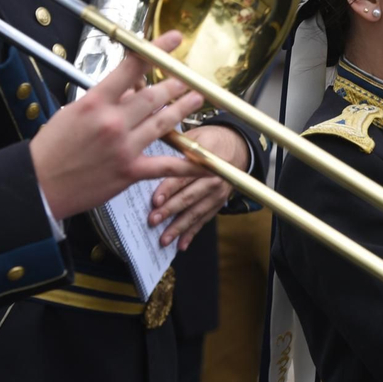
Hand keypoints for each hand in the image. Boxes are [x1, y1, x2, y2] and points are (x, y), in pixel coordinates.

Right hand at [29, 31, 205, 220]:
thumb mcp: (73, 111)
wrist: (37, 184)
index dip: (157, 50)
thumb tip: (130, 89)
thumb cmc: (51, 147)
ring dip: (183, 109)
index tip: (174, 39)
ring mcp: (123, 147)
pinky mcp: (129, 172)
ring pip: (163, 122)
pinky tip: (203, 162)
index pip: (132, 67)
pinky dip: (187, 164)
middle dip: (175, 84)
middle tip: (188, 78)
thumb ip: (104, 100)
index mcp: (95, 102)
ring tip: (196, 99)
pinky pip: (165, 165)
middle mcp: (112, 121)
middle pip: (153, 95)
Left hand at [149, 124, 247, 248]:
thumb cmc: (208, 140)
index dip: (169, 189)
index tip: (155, 200)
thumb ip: (174, 144)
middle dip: (170, 211)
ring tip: (164, 239)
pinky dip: (192, 233)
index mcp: (205, 161)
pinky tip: (181, 245)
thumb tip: (146, 147)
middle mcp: (213, 179)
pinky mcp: (218, 204)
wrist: (236, 148)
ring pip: (196, 213)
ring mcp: (217, 194)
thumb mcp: (194, 136)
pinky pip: (204, 220)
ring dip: (179, 227)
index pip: (183, 176)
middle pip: (189, 197)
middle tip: (153, 221)